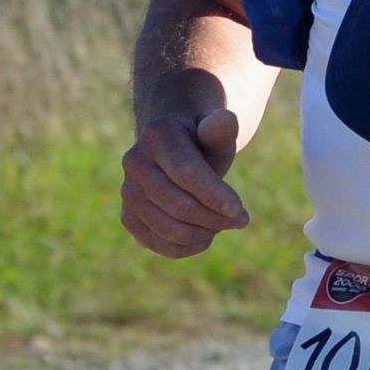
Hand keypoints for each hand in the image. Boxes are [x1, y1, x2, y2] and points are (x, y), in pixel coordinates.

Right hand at [121, 106, 249, 256]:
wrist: (172, 152)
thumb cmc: (200, 142)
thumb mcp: (214, 132)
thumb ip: (220, 130)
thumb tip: (226, 122)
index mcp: (156, 135)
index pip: (186, 173)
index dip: (215, 196)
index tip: (241, 211)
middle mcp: (135, 163)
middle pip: (179, 206)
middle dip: (216, 219)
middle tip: (241, 219)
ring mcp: (128, 192)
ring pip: (171, 230)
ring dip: (206, 233)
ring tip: (224, 224)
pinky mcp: (129, 217)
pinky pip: (160, 245)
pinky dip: (189, 247)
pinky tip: (206, 235)